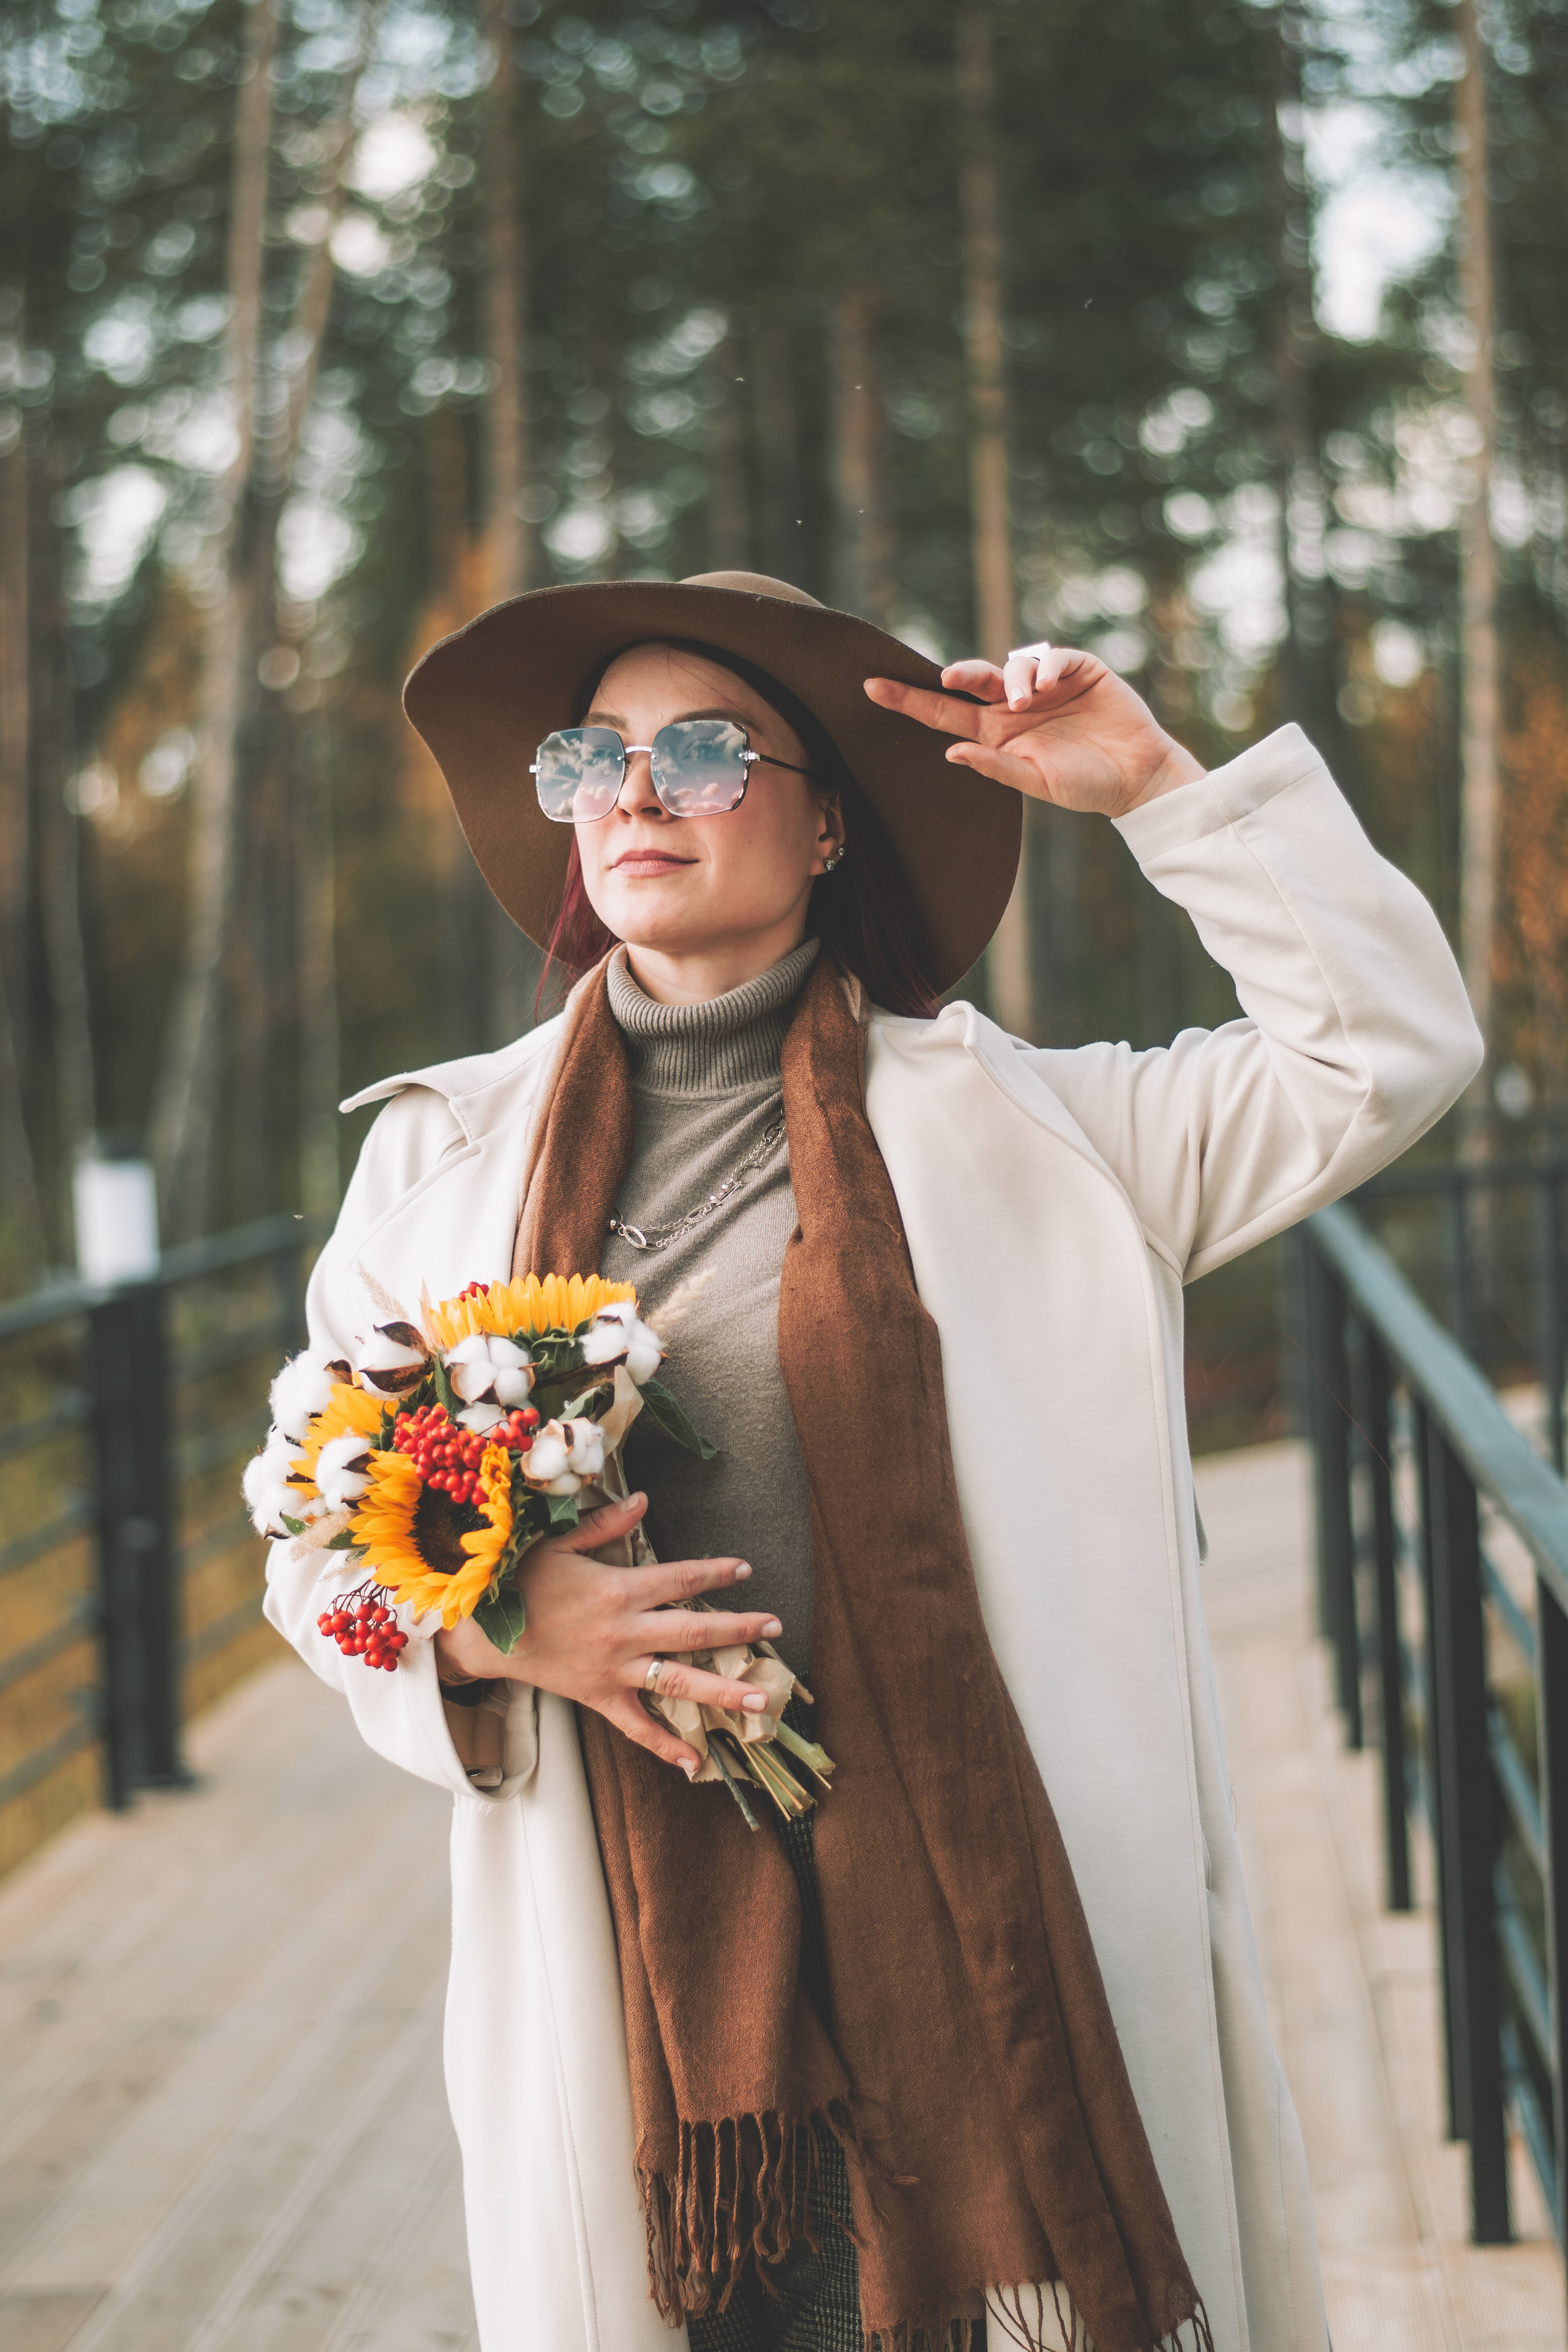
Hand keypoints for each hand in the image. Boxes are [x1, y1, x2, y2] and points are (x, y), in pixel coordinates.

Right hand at [430, 1492, 782, 1775]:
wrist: (482, 1633)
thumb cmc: (518, 1581)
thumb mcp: (558, 1542)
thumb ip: (605, 1525)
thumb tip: (643, 1501)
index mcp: (618, 1590)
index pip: (680, 1579)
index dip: (716, 1573)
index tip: (745, 1568)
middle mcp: (624, 1632)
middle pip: (693, 1632)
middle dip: (738, 1629)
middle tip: (775, 1628)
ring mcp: (614, 1670)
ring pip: (678, 1683)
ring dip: (723, 1691)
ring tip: (761, 1701)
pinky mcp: (599, 1697)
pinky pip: (637, 1726)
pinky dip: (665, 1746)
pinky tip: (695, 1762)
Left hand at [864, 645, 1203, 819]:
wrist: (1137, 779)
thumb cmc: (1084, 786)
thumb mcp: (1036, 783)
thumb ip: (996, 766)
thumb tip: (952, 752)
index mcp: (996, 733)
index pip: (944, 713)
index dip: (909, 700)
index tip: (870, 689)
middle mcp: (1015, 705)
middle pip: (972, 679)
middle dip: (957, 674)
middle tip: (949, 678)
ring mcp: (1046, 686)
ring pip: (1012, 665)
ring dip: (1013, 678)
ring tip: (1027, 702)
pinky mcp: (1079, 671)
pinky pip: (1054, 658)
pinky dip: (1046, 667)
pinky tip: (1048, 685)